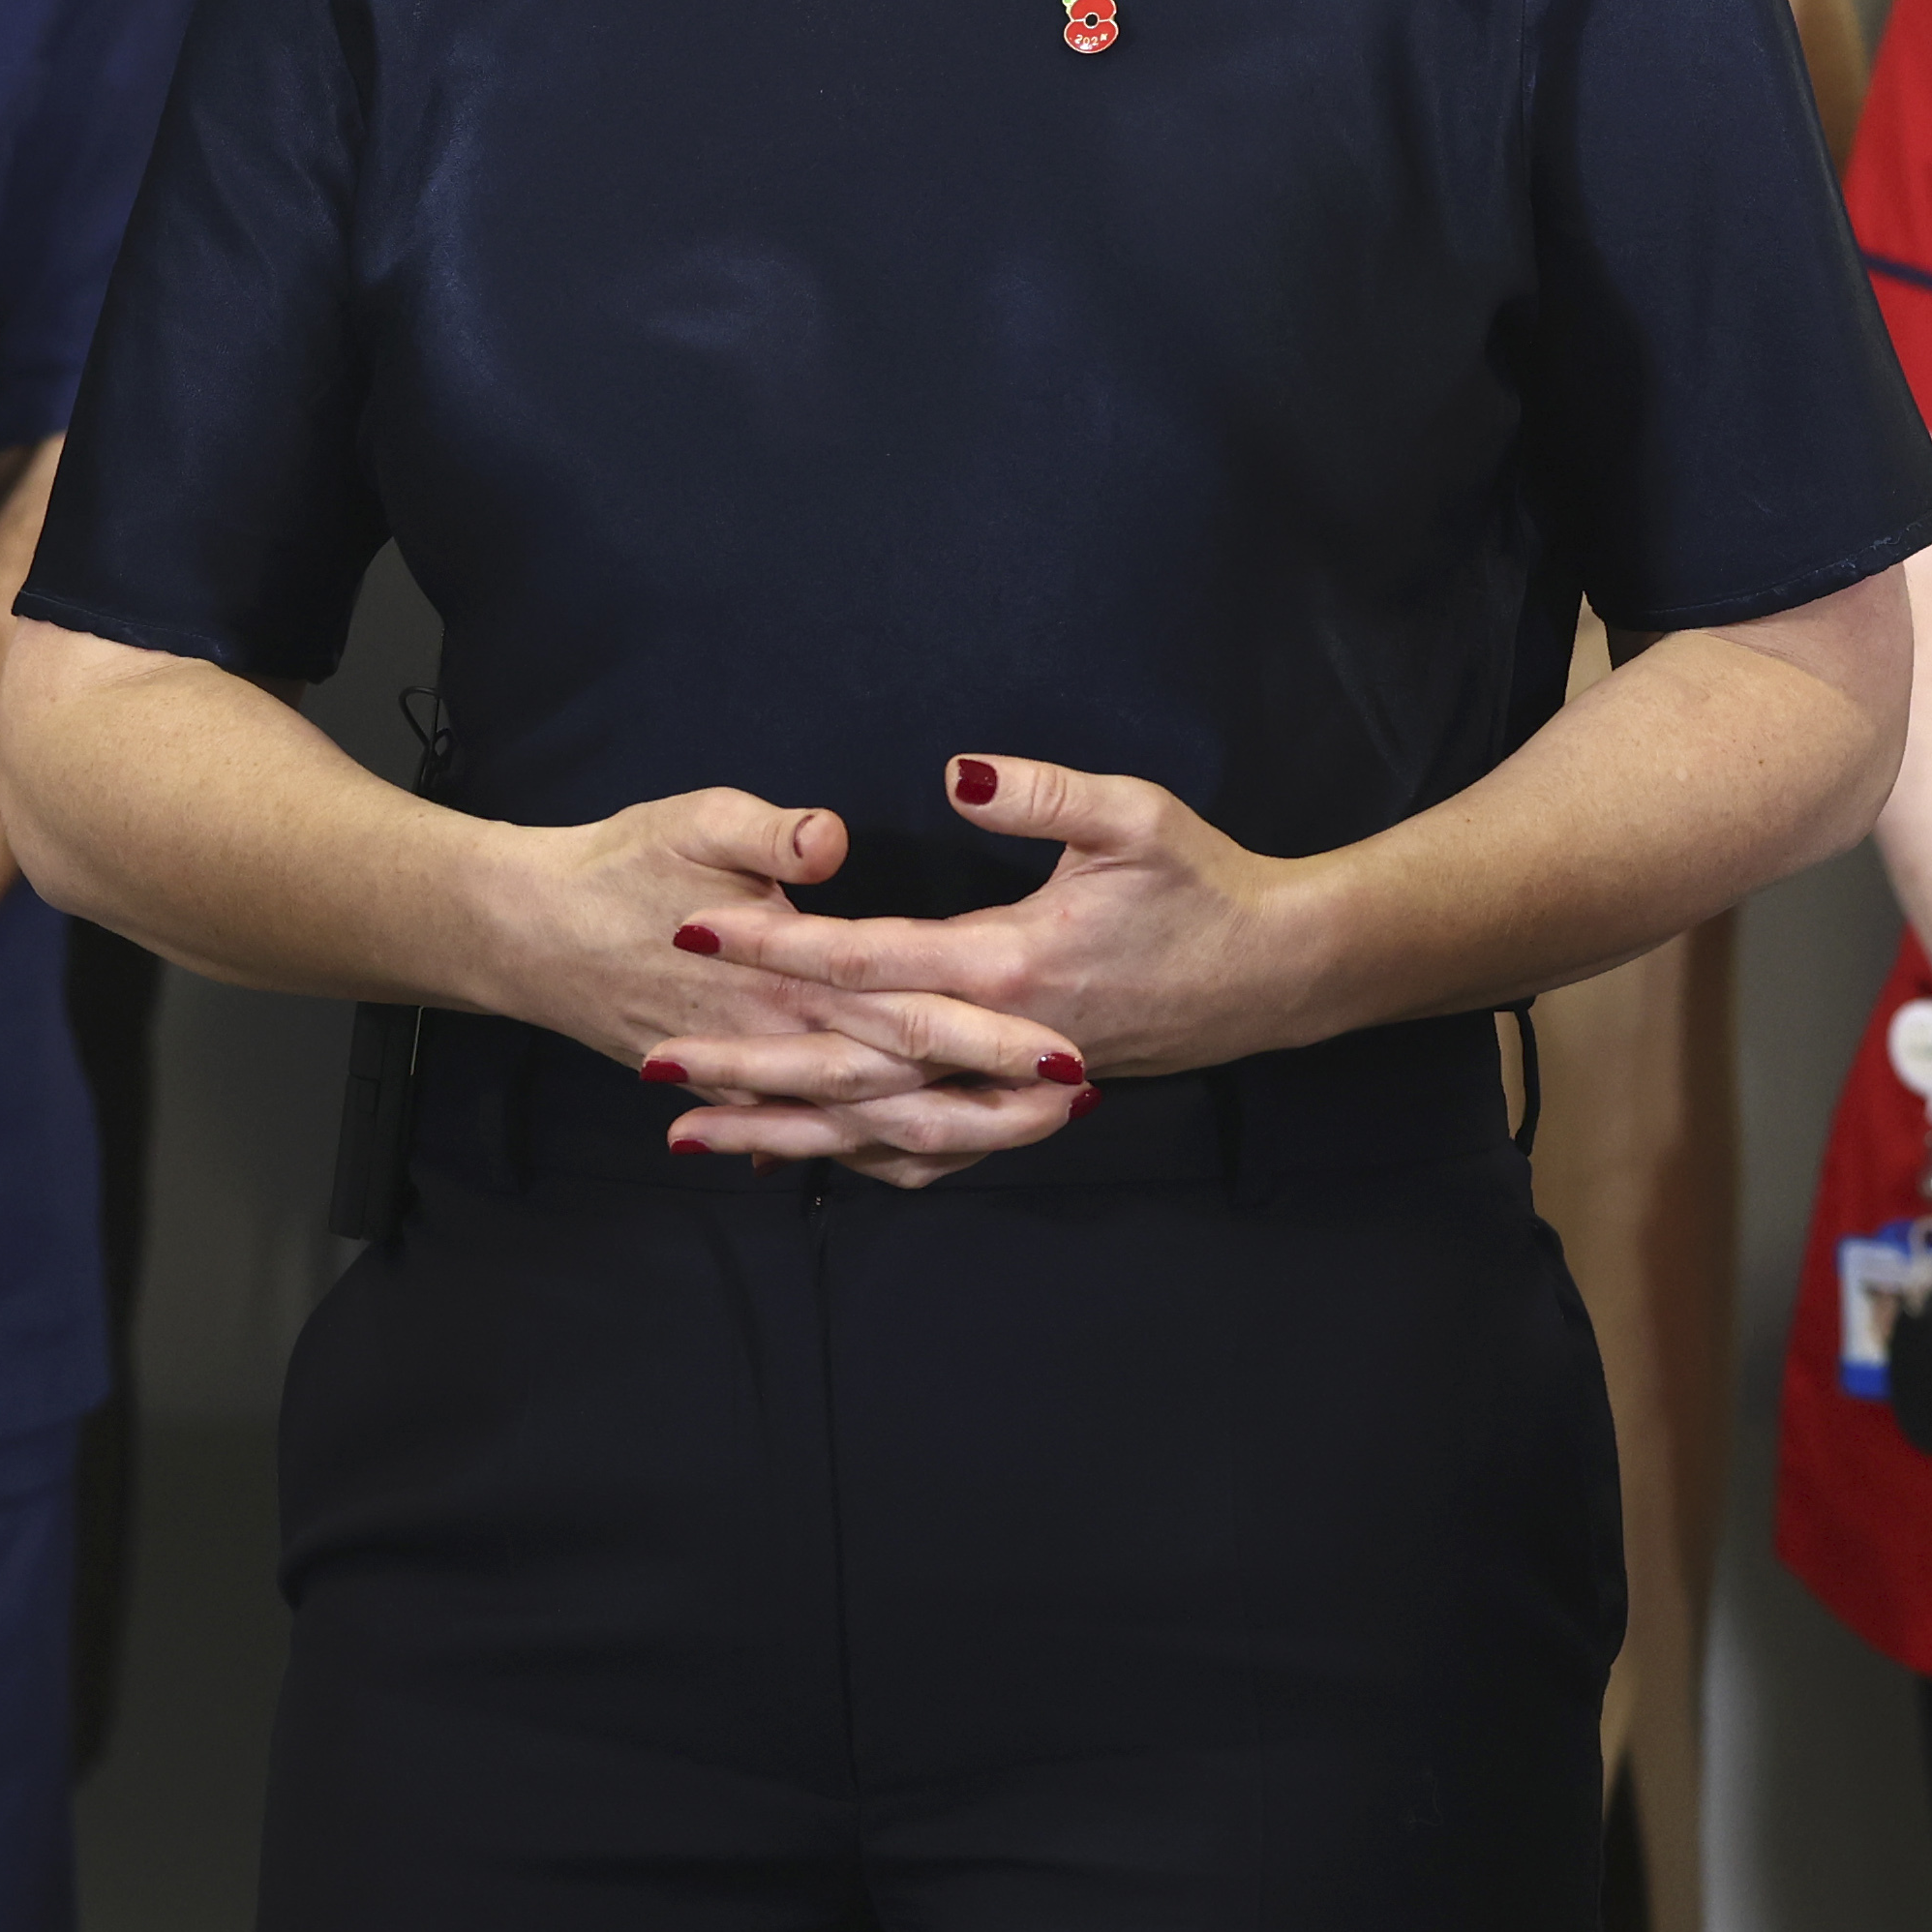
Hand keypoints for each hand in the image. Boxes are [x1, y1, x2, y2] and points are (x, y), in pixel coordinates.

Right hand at [507, 784, 1089, 1186]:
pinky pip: (821, 1139)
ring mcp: (761, 1074)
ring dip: (955, 1134)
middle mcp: (781, 1040)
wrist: (524, 933)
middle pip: (907, 1086)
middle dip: (997, 1099)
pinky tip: (928, 1160)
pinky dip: (875, 1157)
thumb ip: (766, 832)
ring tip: (1034, 1134)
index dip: (986, 1032)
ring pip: (870, 1128)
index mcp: (786, 977)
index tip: (1061, 1043)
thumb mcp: (690, 821)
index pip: (907, 1011)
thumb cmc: (614, 866)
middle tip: (1080, 1102)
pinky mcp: (744, 1086)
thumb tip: (828, 838)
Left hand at [685, 756, 1320, 1099]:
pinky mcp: (1027, 1101)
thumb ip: (1043, 793)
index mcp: (1007, 964)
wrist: (1279, 974)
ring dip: (780, 1125)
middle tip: (651, 1055)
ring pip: (875, 1121)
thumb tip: (957, 771)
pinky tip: (803, 1159)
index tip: (696, 922)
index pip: (865, 957)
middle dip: (745, 1058)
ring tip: (691, 1130)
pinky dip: (858, 1157)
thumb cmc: (1209, 886)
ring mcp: (1010, 1084)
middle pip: (846, 1060)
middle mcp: (995, 1040)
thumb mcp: (1137, 817)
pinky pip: (929, 1147)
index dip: (777, 939)